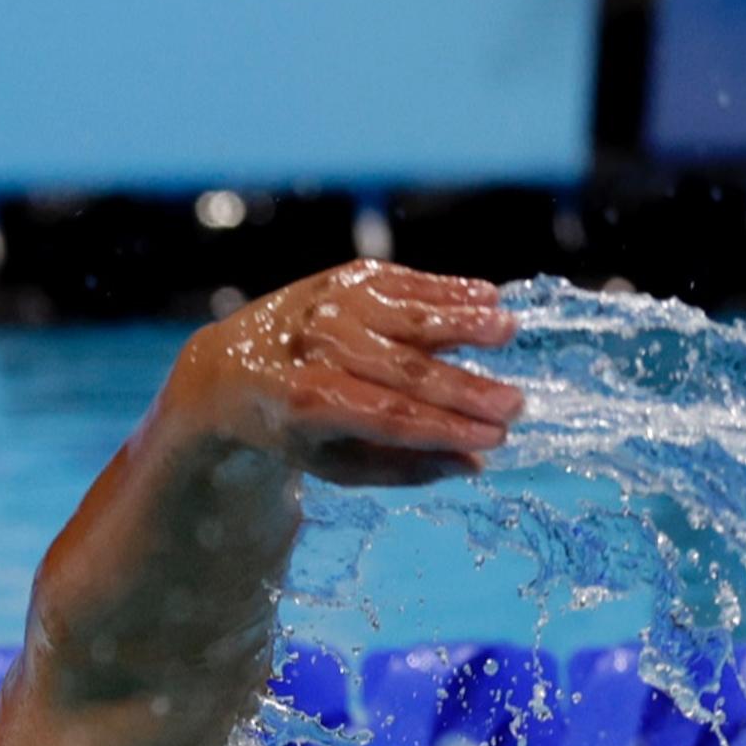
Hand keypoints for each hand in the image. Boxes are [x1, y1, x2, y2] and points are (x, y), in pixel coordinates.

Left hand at [176, 262, 520, 485]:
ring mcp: (327, 306)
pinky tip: (488, 295)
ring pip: (405, 316)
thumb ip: (401, 466)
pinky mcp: (343, 279)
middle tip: (515, 403)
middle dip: (463, 388)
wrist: (230, 365)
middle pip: (402, 369)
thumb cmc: (293, 425)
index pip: (387, 416)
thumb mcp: (332, 462)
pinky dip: (445, 289)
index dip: (444, 427)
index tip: (495, 437)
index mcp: (304, 400)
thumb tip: (474, 463)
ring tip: (507, 329)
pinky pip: (402, 282)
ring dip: (461, 322)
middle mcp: (314, 346)